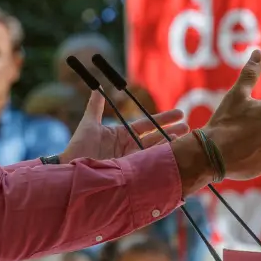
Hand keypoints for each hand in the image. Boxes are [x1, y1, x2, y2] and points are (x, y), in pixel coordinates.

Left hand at [61, 91, 188, 162]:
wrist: (71, 169)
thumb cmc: (79, 146)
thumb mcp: (89, 124)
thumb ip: (95, 106)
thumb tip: (97, 88)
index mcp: (122, 134)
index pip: (147, 125)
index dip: (163, 119)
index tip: (179, 114)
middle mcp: (129, 147)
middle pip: (156, 138)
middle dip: (173, 133)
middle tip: (189, 128)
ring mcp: (131, 160)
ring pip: (155, 152)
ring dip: (170, 146)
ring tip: (185, 141)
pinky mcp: (131, 173)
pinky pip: (148, 166)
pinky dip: (160, 162)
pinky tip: (173, 159)